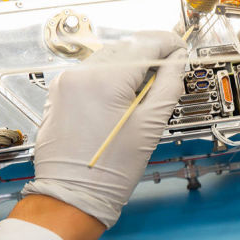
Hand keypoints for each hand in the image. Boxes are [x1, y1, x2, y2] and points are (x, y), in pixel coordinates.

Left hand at [23, 32, 186, 227]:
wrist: (71, 196)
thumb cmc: (109, 171)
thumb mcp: (150, 127)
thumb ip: (168, 85)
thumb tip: (177, 61)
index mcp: (104, 80)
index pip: (144, 43)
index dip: (168, 43)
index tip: (180, 50)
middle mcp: (80, 74)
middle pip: (125, 47)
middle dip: (149, 54)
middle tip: (168, 71)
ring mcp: (65, 83)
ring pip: (107, 58)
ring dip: (129, 65)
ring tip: (145, 90)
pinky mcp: (58, 94)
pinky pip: (90, 73)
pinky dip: (109, 77)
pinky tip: (120, 99)